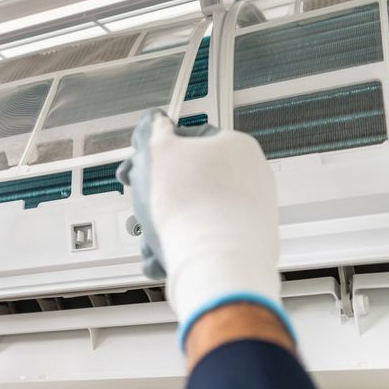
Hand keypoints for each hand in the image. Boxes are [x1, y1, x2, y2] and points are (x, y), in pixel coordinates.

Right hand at [117, 110, 292, 348]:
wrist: (217, 267)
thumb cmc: (191, 208)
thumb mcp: (156, 151)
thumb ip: (151, 130)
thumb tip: (154, 122)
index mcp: (236, 146)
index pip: (188, 138)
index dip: (154, 152)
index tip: (137, 168)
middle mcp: (251, 177)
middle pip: (188, 180)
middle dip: (156, 196)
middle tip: (142, 205)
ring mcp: (252, 213)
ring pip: (193, 213)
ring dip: (163, 225)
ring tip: (151, 238)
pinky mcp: (246, 245)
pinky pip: (205, 239)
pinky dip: (182, 247)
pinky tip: (165, 257)